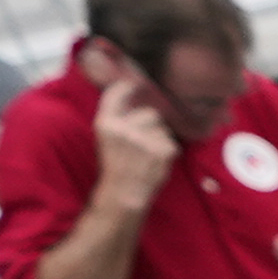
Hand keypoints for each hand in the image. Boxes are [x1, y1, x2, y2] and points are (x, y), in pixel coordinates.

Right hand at [77, 41, 182, 202]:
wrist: (125, 192)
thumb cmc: (116, 163)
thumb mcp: (106, 136)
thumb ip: (116, 116)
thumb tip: (132, 89)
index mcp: (106, 123)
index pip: (118, 94)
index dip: (128, 87)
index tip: (135, 86)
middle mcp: (123, 129)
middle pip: (150, 113)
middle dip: (151, 125)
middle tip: (142, 143)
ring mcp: (144, 140)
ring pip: (162, 128)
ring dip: (159, 138)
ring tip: (148, 154)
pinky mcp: (161, 150)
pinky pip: (171, 142)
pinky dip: (167, 152)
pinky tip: (156, 162)